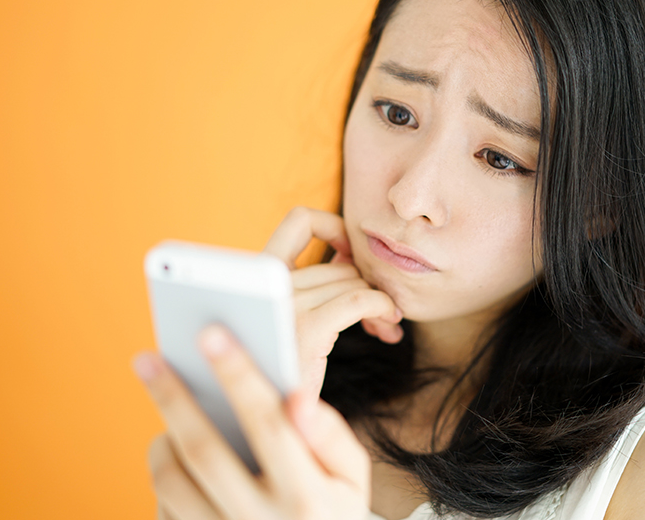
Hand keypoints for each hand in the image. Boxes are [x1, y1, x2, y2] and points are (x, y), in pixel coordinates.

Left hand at [133, 325, 371, 519]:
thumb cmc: (329, 512)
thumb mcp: (351, 480)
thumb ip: (331, 436)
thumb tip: (296, 398)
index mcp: (307, 499)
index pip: (269, 424)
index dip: (239, 375)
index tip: (211, 333)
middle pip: (204, 451)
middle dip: (172, 397)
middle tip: (147, 358)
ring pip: (172, 482)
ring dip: (163, 439)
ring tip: (168, 413)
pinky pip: (163, 508)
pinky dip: (165, 476)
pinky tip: (175, 455)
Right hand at [263, 207, 403, 401]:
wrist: (270, 424)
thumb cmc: (282, 374)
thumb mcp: (287, 319)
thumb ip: (309, 285)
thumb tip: (349, 256)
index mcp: (255, 276)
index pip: (299, 220)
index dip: (333, 226)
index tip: (352, 254)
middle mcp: (263, 284)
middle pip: (338, 263)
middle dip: (366, 283)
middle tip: (381, 311)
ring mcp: (283, 305)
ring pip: (352, 281)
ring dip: (379, 300)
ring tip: (387, 324)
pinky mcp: (305, 330)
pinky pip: (358, 300)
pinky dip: (381, 306)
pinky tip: (389, 324)